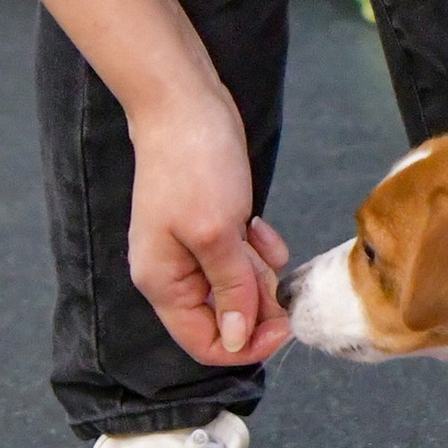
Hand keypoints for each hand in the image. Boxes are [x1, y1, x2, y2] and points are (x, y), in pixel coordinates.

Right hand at [125, 84, 291, 371]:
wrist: (184, 103)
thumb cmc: (193, 164)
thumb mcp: (217, 233)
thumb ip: (230, 290)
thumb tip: (235, 341)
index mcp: (164, 283)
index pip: (204, 343)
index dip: (246, 344)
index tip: (284, 325)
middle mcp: (174, 274)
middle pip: (226, 317)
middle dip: (256, 298)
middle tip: (267, 266)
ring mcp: (192, 250)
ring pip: (239, 287)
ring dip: (258, 269)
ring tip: (254, 236)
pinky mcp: (213, 228)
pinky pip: (244, 258)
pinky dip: (258, 248)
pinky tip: (257, 224)